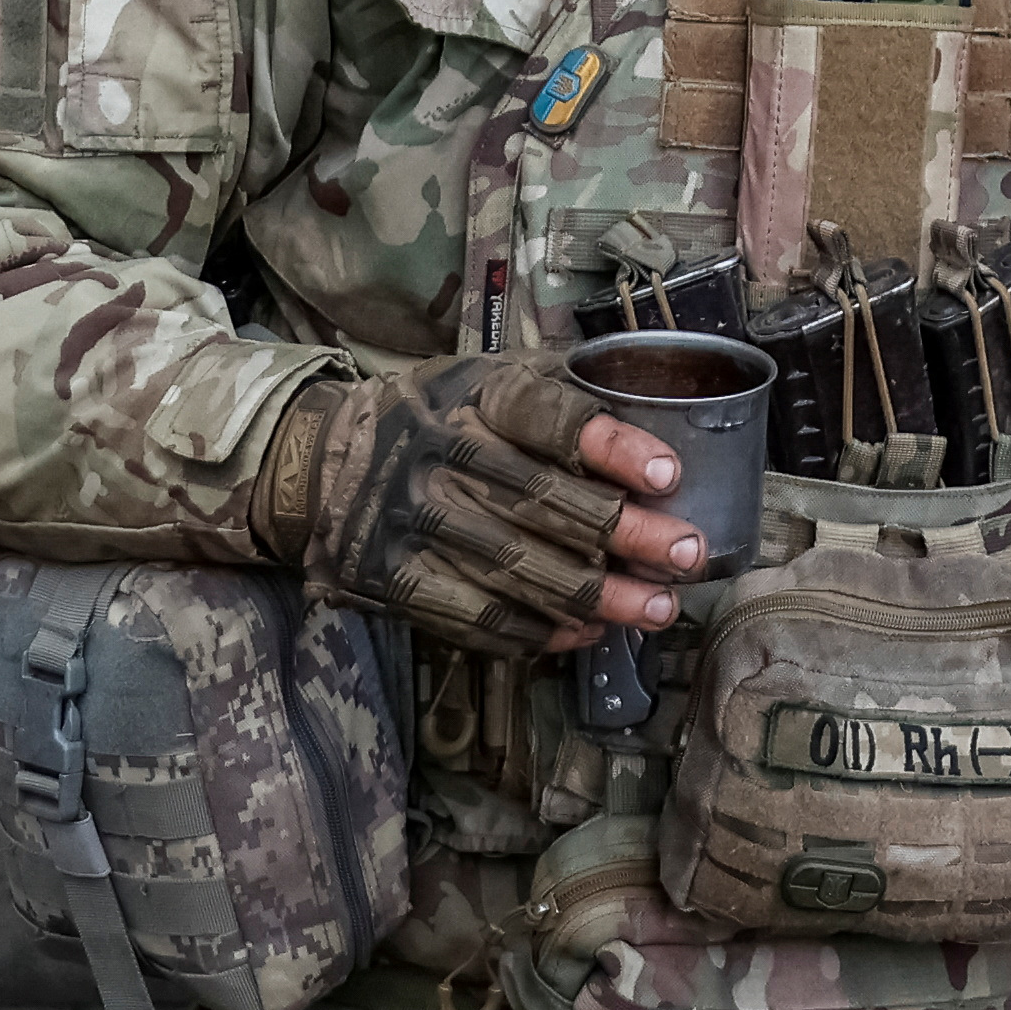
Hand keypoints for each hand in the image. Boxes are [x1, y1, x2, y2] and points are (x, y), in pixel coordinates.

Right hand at [258, 358, 709, 653]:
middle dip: (624, 533)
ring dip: (597, 594)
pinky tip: (587, 633)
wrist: (322, 463)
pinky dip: (538, 630)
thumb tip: (662, 400)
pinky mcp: (397, 578)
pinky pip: (478, 615)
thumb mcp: (486, 376)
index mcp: (473, 395)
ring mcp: (416, 522)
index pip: (545, 416)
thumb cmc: (438, 416)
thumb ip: (559, 388)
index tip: (669, 473)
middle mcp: (442, 455)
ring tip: (657, 608)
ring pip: (517, 567)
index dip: (608, 445)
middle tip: (688, 554)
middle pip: (541, 499)